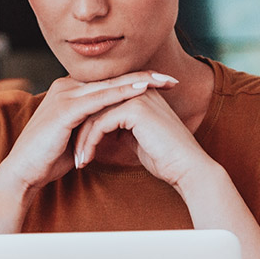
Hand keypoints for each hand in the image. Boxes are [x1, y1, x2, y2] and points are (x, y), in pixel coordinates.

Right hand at [0, 71, 178, 192]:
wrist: (23, 172)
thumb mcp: (77, 136)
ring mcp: (64, 96)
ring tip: (163, 81)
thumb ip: (92, 125)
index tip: (162, 85)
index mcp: (69, 91)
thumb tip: (112, 128)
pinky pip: (99, 98)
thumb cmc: (47, 158)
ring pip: (109, 85)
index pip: (109, 82)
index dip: (136, 81)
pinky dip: (122, 93)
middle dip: (144, 77)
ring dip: (138, 82)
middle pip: (112, 78)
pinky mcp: (64, 109)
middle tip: (171, 78)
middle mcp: (66, 87)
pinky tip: (141, 91)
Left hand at [73, 87, 215, 189]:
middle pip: (95, 106)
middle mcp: (138, 90)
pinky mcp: (134, 109)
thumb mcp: (136, 137)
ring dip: (82, 140)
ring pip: (94, 114)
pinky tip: (86, 159)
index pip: (101, 103)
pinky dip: (89, 143)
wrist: (187, 168)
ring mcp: (137, 96)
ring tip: (78, 160)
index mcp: (139, 93)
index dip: (86, 124)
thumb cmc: (164, 158)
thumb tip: (100, 128)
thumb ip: (120, 127)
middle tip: (72, 153)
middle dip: (79, 131)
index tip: (76, 146)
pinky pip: (100, 124)